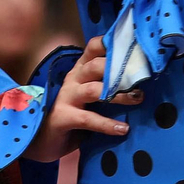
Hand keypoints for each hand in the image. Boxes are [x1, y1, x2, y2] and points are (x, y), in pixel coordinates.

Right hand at [21, 38, 141, 164]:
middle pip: (96, 66)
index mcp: (80, 70)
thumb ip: (107, 86)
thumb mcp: (89, 96)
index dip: (111, 44)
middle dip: (120, 71)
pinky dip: (107, 124)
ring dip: (119, 95)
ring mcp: (66, 98)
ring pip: (95, 90)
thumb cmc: (72, 115)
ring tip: (138, 98)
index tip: (134, 47)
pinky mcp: (63, 117)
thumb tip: (140, 83)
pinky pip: (88, 119)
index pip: (93, 47)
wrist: (41, 139)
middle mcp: (73, 79)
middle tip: (142, 78)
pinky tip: (123, 129)